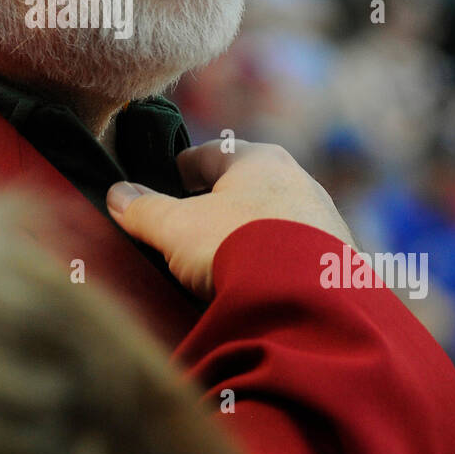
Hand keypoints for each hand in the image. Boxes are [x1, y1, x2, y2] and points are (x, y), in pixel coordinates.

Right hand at [106, 139, 356, 300]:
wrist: (307, 299)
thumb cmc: (236, 245)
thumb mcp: (176, 228)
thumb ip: (144, 210)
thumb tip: (116, 194)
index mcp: (257, 158)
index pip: (209, 154)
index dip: (181, 170)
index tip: (168, 184)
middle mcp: (296, 179)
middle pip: (244, 186)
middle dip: (217, 205)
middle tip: (189, 228)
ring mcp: (322, 218)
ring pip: (272, 218)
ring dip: (248, 234)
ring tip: (222, 262)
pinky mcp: (338, 258)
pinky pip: (294, 252)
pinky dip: (273, 261)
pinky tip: (257, 283)